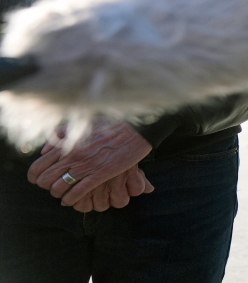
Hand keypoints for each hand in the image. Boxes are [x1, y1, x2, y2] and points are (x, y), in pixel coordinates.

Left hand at [27, 119, 152, 207]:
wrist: (134, 130)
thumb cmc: (110, 125)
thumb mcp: (82, 124)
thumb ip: (61, 135)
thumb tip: (45, 150)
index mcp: (65, 144)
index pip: (37, 167)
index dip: (35, 177)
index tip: (40, 180)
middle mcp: (71, 156)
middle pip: (45, 181)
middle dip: (46, 187)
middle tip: (54, 186)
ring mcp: (84, 166)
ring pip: (58, 189)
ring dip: (59, 194)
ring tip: (64, 193)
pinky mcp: (98, 175)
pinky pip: (77, 193)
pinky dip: (71, 200)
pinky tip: (73, 199)